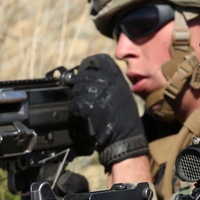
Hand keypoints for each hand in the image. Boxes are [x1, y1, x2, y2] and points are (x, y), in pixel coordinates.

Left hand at [71, 54, 148, 170]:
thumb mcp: (123, 95)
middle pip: (85, 74)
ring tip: (79, 104)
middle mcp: (110, 83)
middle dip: (79, 83)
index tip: (84, 68)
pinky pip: (76, 102)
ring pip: (78, 88)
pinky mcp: (90, 105)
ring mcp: (100, 94)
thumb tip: (93, 77)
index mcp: (118, 79)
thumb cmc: (125, 121)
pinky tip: (78, 114)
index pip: (101, 61)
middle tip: (79, 92)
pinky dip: (74, 108)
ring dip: (75, 96)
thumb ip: (111, 84)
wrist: (125, 138)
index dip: (89, 64)